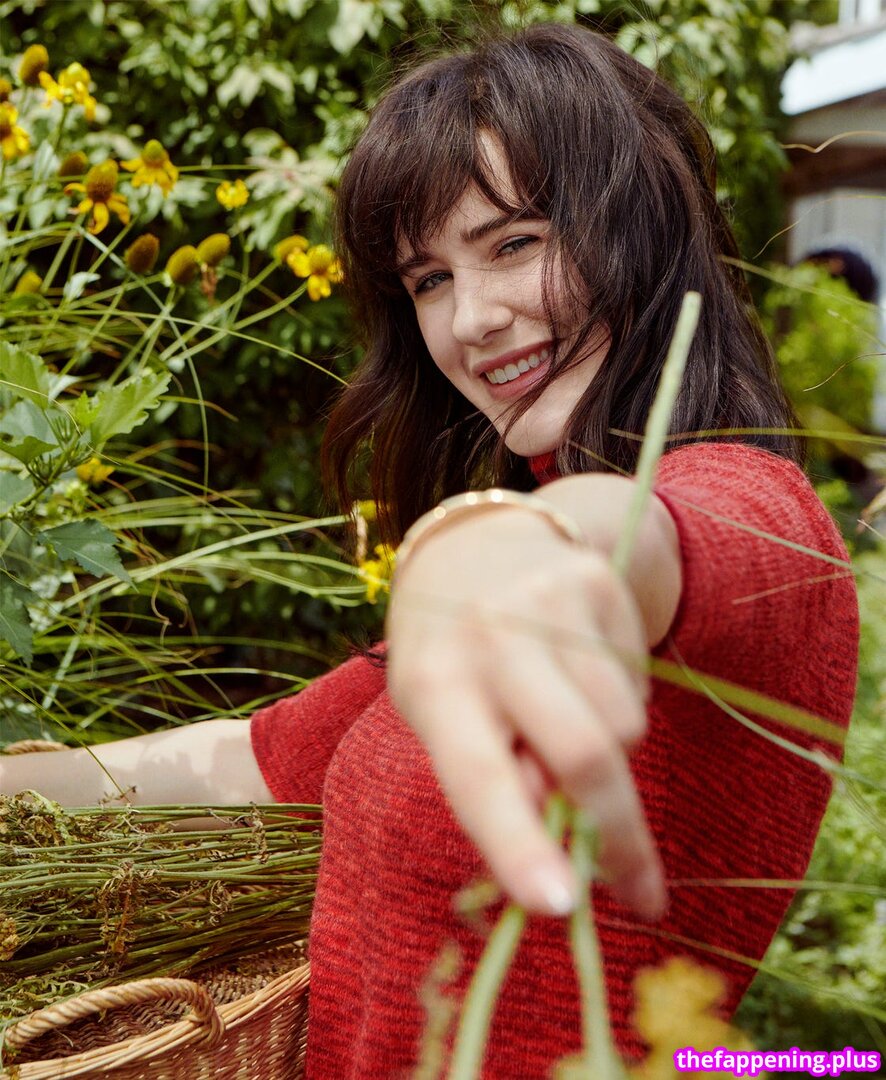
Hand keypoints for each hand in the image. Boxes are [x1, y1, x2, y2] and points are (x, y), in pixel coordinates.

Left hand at [386, 503, 667, 918]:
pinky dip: (622, 706)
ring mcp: (552, 603)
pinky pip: (640, 683)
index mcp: (435, 683)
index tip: (561, 906)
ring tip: (568, 726)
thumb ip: (491, 774)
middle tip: (640, 889)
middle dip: (618, 836)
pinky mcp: (601, 583)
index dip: (518, 845)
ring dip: (613, 757)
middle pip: (583, 753)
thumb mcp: (439, 716)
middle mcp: (493, 637)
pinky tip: (582, 676)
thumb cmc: (450, 656)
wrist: (474, 547)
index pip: (477, 776)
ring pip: (626, 725)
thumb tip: (560, 839)